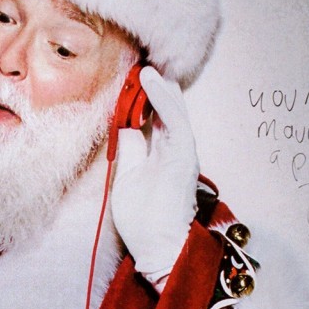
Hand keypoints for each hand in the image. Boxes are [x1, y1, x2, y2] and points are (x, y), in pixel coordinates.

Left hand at [111, 66, 199, 289]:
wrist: (157, 246)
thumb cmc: (143, 218)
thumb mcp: (127, 175)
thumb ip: (130, 149)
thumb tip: (124, 125)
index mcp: (162, 153)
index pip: (154, 117)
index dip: (144, 96)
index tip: (130, 76)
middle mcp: (174, 149)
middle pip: (166, 109)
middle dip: (154, 86)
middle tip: (141, 61)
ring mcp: (182, 152)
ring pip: (173, 110)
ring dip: (159, 86)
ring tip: (145, 65)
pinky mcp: (184, 157)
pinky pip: (175, 121)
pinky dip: (164, 101)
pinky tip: (153, 84)